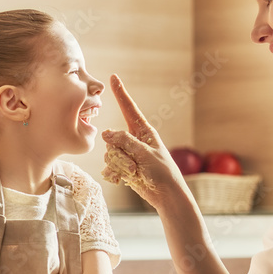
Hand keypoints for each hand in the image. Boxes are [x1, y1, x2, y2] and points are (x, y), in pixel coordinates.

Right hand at [101, 74, 189, 206]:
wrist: (166, 196)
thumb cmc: (163, 173)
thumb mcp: (145, 155)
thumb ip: (125, 142)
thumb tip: (106, 133)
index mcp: (144, 132)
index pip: (129, 108)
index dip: (120, 93)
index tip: (114, 77)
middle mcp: (134, 140)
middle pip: (113, 139)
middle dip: (120, 155)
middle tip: (136, 166)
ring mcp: (128, 153)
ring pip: (110, 154)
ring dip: (120, 166)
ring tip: (135, 173)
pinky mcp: (124, 166)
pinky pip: (110, 166)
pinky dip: (115, 174)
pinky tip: (124, 180)